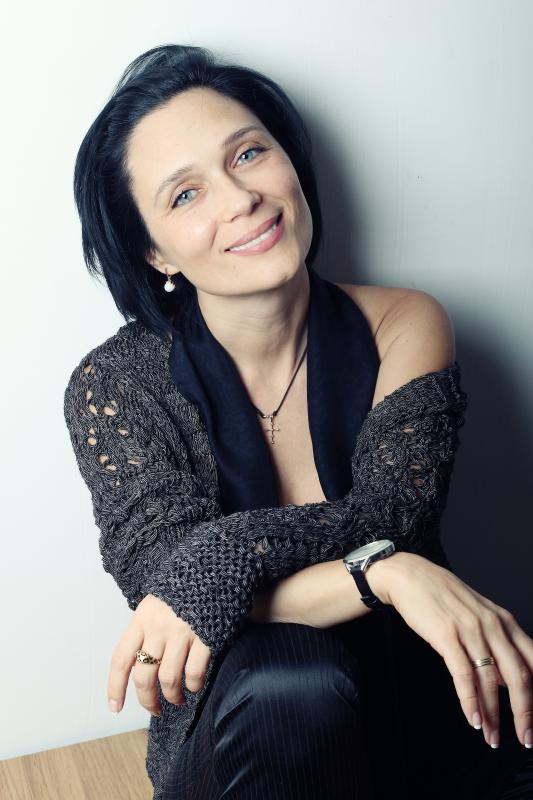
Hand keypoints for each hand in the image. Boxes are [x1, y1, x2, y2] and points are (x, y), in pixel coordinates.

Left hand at [107, 594, 211, 716]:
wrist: (216, 565)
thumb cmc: (185, 586)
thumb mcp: (157, 601)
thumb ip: (147, 628)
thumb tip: (140, 662)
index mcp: (142, 618)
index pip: (120, 659)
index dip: (115, 688)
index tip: (115, 708)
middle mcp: (158, 626)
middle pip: (144, 675)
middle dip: (147, 700)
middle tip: (155, 709)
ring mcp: (182, 631)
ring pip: (168, 678)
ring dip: (172, 696)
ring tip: (177, 699)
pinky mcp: (205, 635)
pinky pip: (194, 672)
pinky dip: (193, 685)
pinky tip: (195, 685)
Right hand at [372, 552, 532, 748]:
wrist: (410, 576)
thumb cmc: (443, 596)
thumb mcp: (479, 615)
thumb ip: (497, 645)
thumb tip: (508, 681)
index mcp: (505, 621)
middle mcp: (493, 625)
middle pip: (519, 676)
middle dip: (524, 713)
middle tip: (525, 738)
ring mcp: (470, 629)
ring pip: (490, 681)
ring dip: (493, 714)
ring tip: (491, 736)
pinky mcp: (447, 635)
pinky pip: (463, 675)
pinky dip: (470, 701)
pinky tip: (473, 718)